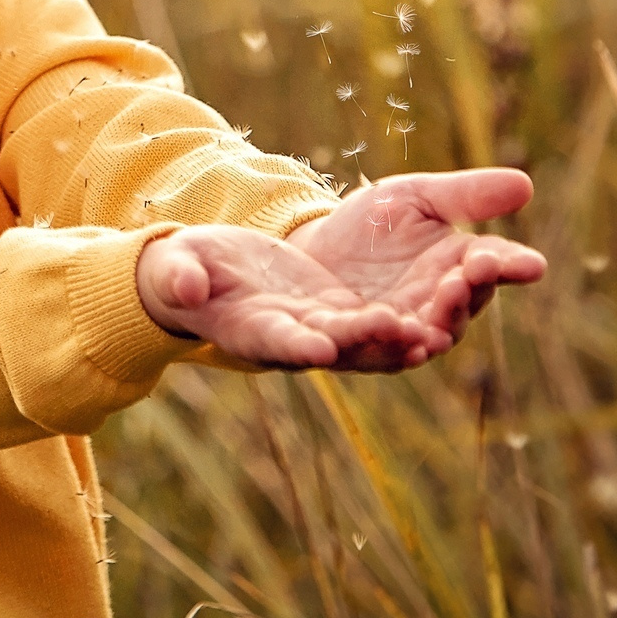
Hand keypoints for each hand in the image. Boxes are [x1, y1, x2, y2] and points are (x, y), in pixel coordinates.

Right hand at [135, 224, 446, 369]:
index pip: (275, 342)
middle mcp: (291, 341)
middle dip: (368, 341)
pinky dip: (406, 322)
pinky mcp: (340, 313)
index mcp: (247, 331)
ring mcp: (320, 329)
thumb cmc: (184, 274)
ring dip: (400, 337)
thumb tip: (185, 285)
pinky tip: (438, 310)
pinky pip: (380, 323)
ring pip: (367, 341)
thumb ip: (180, 276)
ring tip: (434, 328)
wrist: (210, 279)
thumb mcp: (178, 269)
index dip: (297, 346)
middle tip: (405, 331)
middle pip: (335, 347)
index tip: (322, 348)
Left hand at [284, 169, 546, 369]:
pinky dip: (368, 343)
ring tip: (426, 323)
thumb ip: (465, 196)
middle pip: (456, 313)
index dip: (510, 267)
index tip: (530, 264)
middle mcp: (431, 312)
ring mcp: (391, 335)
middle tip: (465, 278)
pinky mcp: (346, 346)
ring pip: (413, 342)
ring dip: (423, 332)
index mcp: (455, 272)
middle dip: (462, 299)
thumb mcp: (416, 197)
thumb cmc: (374, 224)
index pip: (491, 270)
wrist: (311, 248)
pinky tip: (378, 333)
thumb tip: (526, 183)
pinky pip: (358, 350)